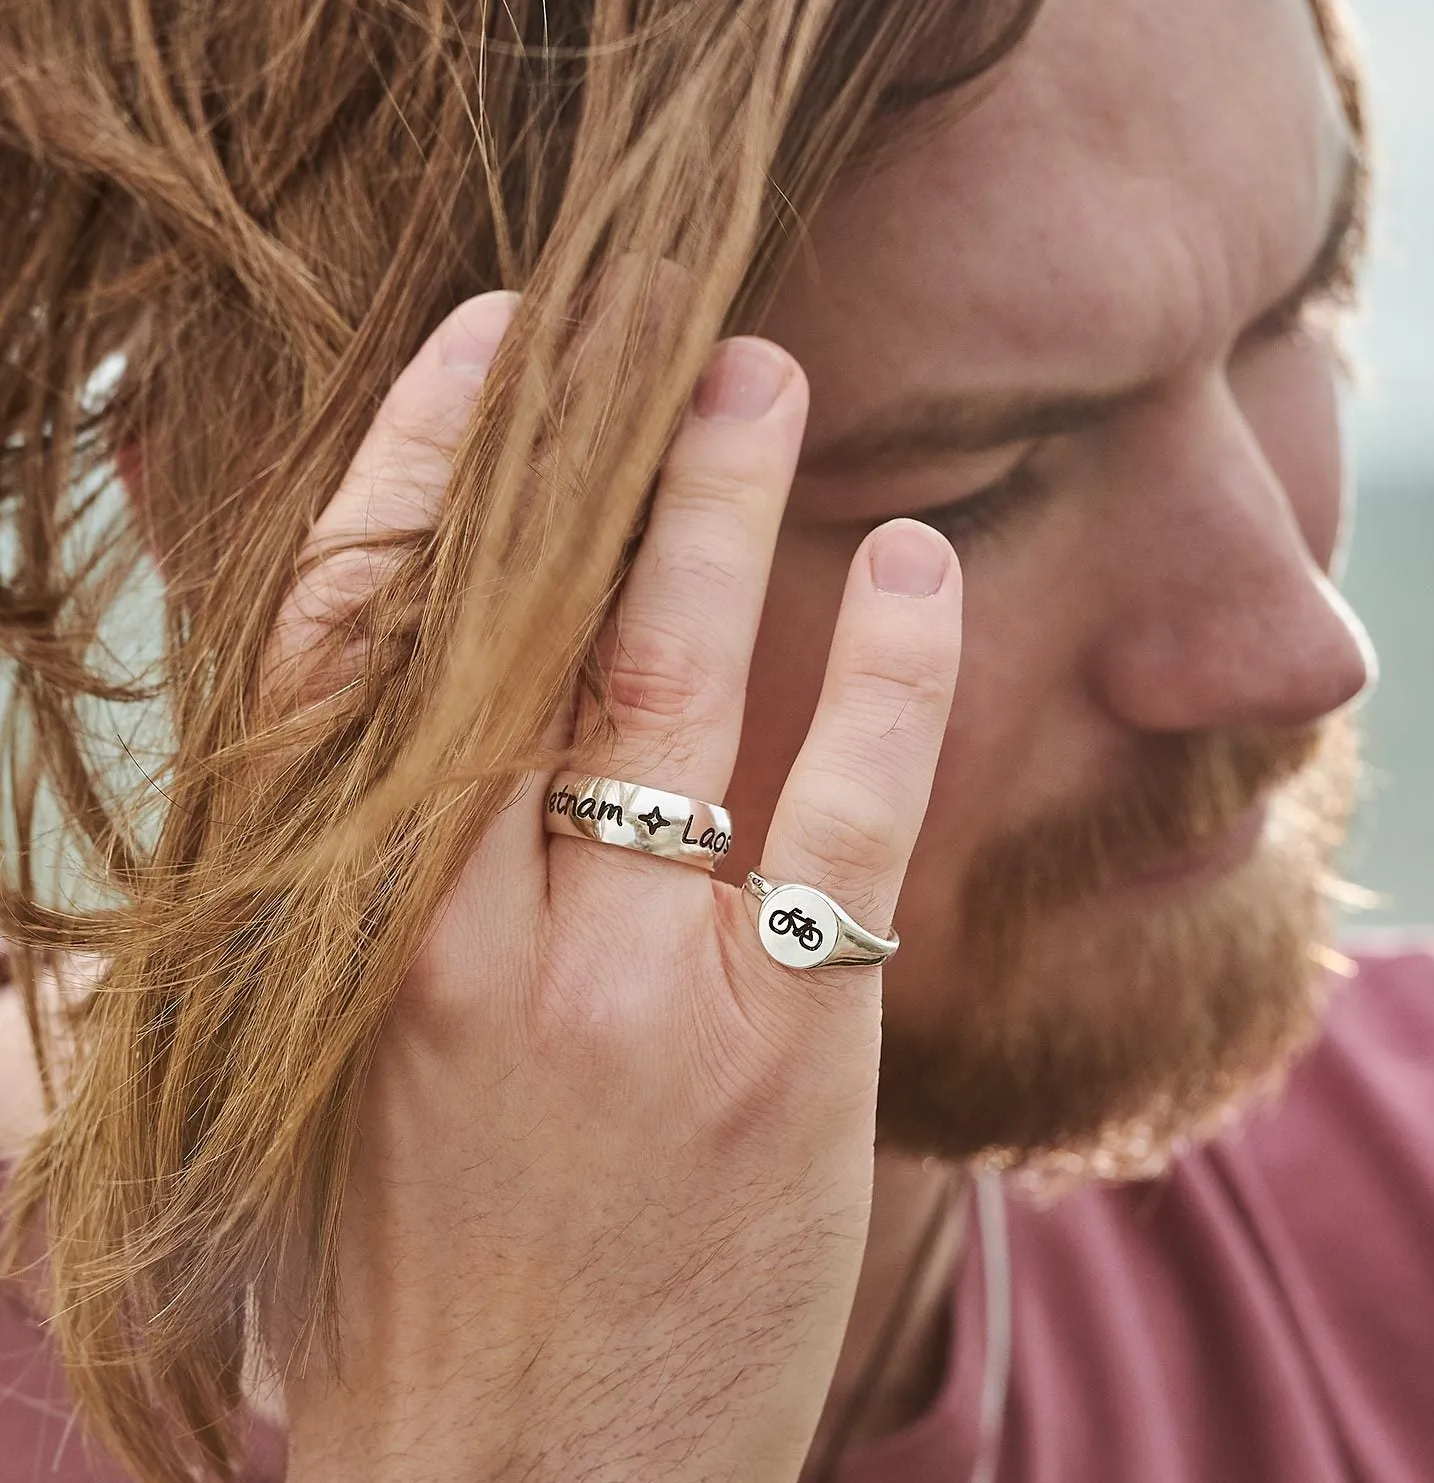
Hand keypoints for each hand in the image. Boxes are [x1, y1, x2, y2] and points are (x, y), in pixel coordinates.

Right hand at [271, 291, 961, 1481]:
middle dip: (586, 462)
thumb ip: (366, 908)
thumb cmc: (407, 1288)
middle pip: (519, 639)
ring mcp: (633, 1001)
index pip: (348, 654)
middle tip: (650, 326)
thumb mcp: (329, 1081)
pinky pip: (844, 824)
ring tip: (768, 384)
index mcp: (334, 945)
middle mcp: (468, 948)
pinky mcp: (779, 1063)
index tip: (478, 366)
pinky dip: (890, 681)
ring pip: (671, 696)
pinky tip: (923, 571)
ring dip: (723, 519)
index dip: (411, 483)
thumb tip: (407, 739)